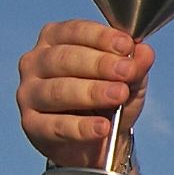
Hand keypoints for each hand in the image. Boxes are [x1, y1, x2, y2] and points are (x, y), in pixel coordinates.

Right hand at [15, 20, 155, 168]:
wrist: (94, 143)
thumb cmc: (105, 101)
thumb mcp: (127, 80)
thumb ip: (135, 65)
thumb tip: (145, 52)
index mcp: (55, 39)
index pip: (75, 31)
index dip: (101, 37)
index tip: (126, 46)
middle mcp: (36, 62)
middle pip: (64, 59)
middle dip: (99, 64)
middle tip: (126, 71)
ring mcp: (29, 93)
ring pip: (58, 90)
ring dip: (92, 92)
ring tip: (119, 95)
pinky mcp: (31, 125)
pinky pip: (56, 126)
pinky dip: (81, 127)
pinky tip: (102, 127)